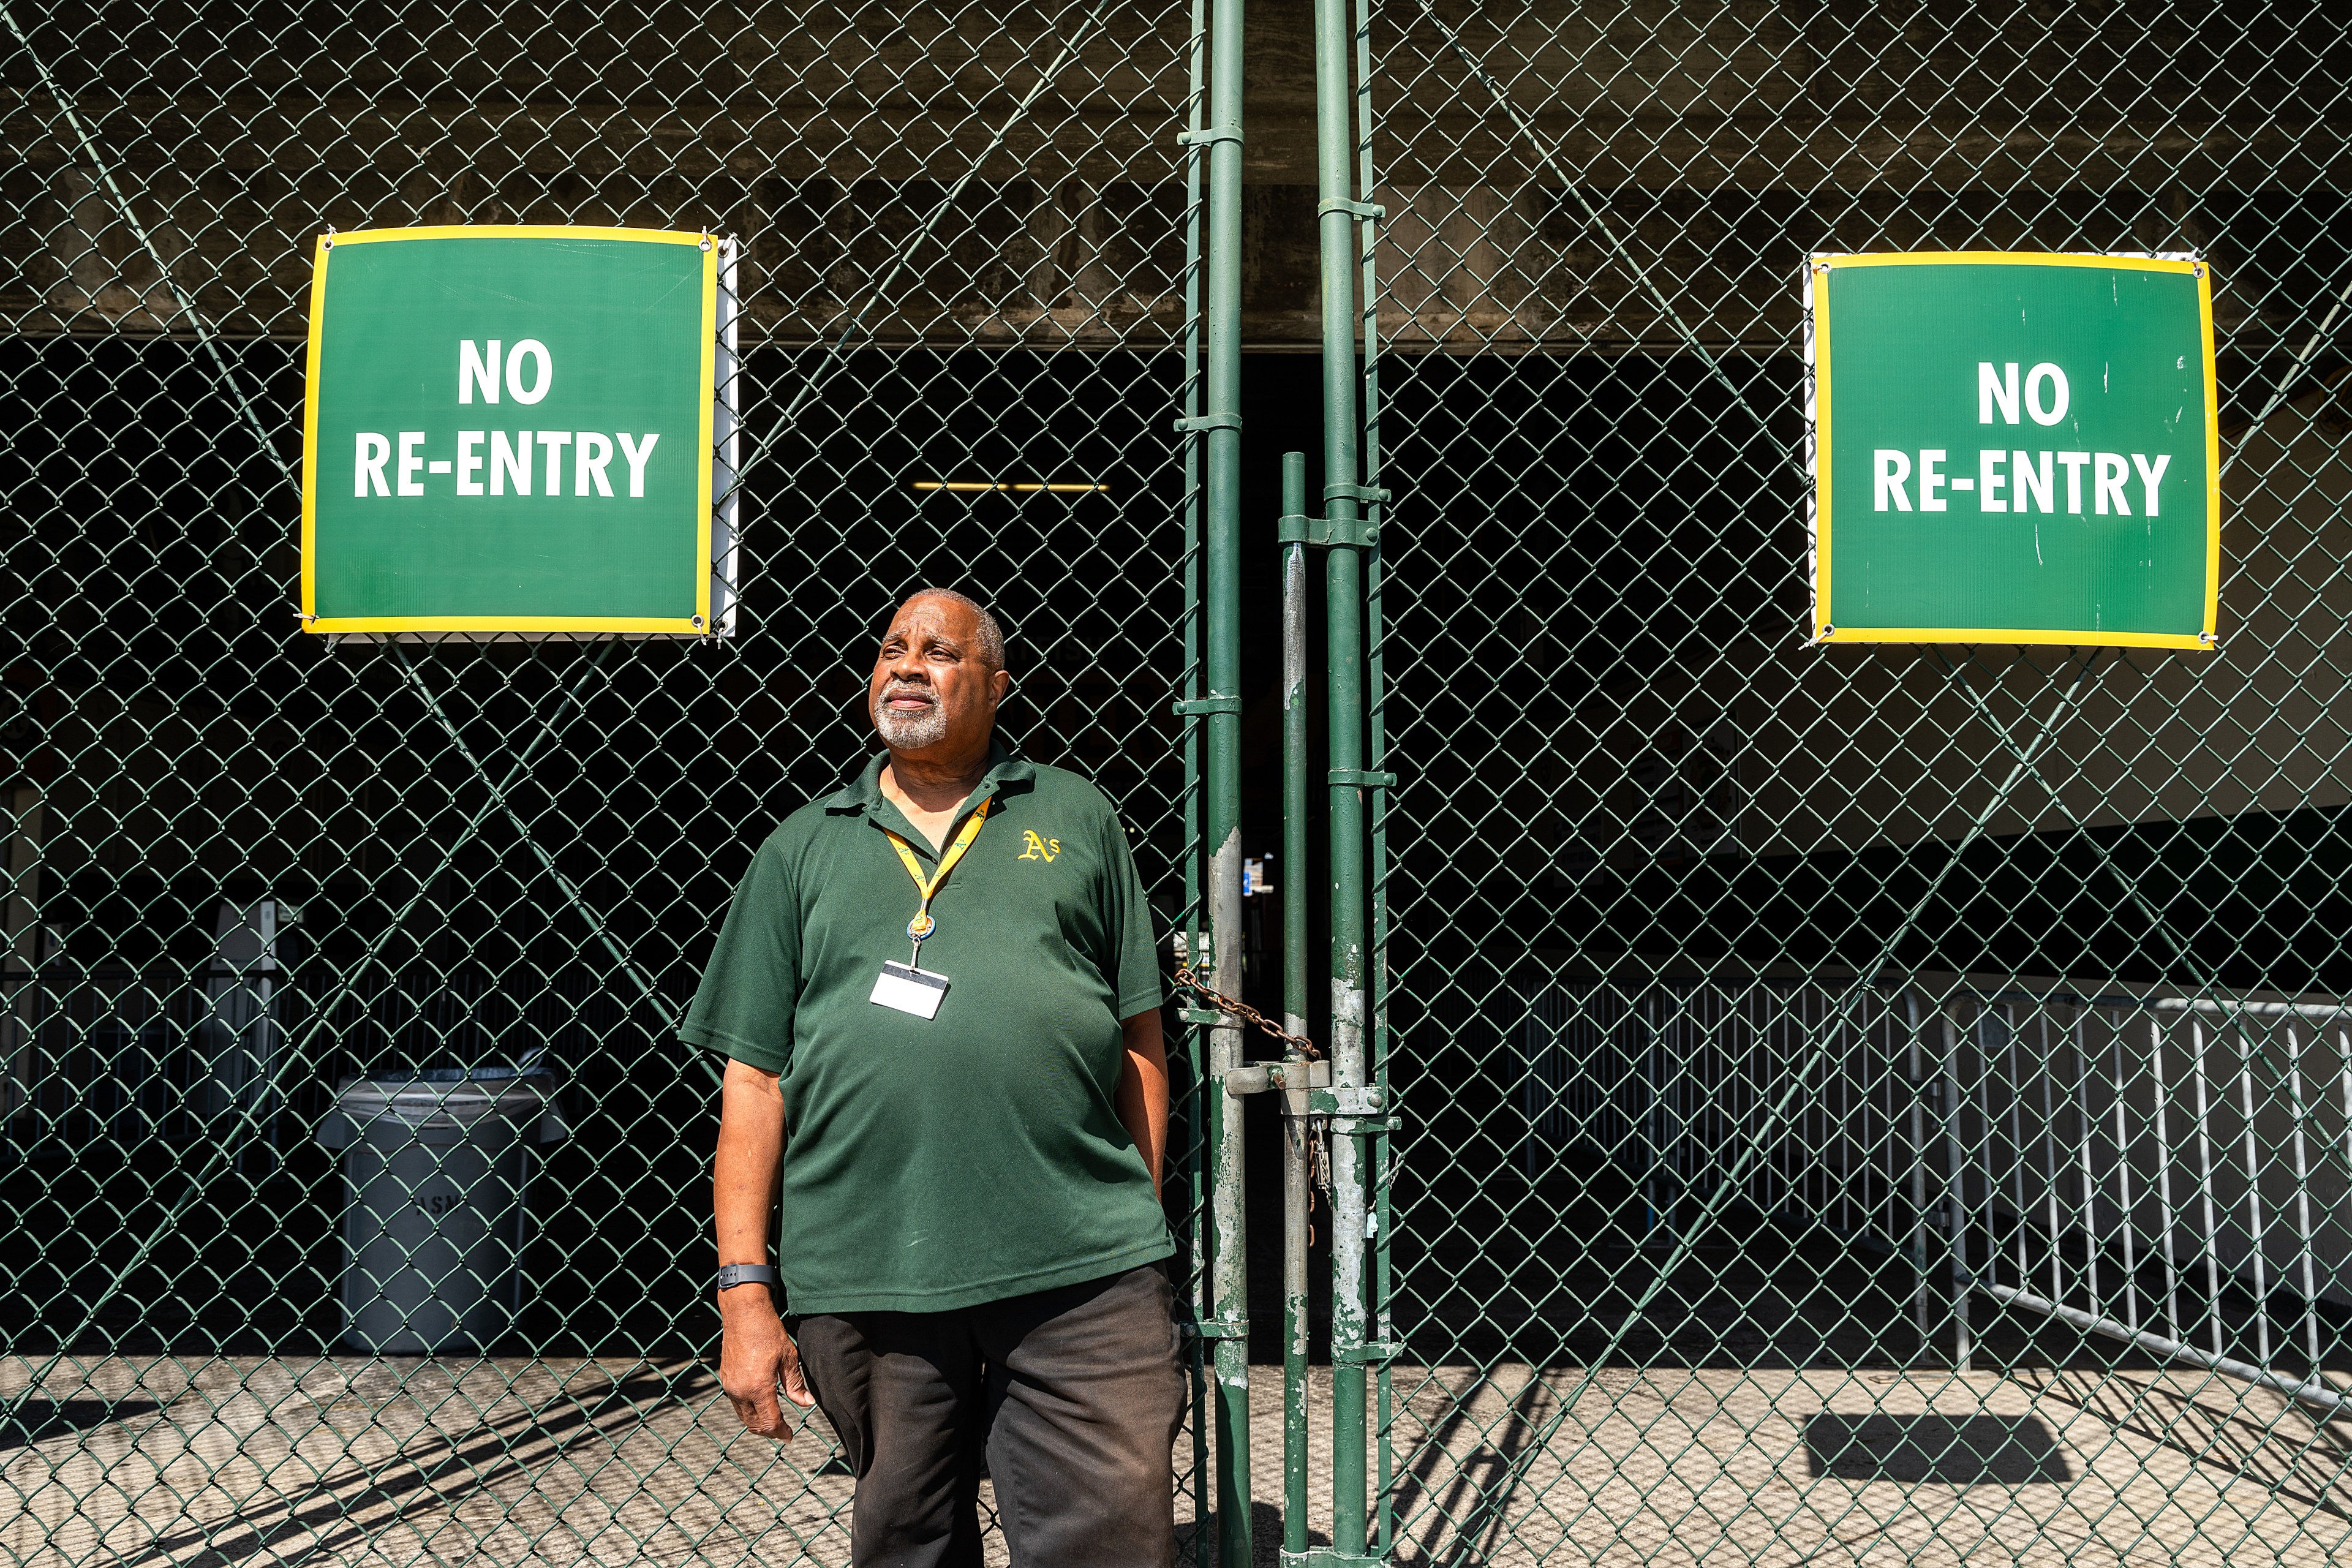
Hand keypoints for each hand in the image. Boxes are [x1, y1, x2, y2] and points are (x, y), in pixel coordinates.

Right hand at [718, 1289, 814, 1438]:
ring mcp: (730, 1386)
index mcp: (759, 1388)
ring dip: (758, 1422)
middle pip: (754, 1425)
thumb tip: (807, 1403)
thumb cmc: (768, 1332)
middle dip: (770, 1431)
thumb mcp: (789, 1358)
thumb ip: (796, 1384)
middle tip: (783, 1431)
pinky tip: (760, 1404)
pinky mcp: (725, 1379)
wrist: (743, 1313)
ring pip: (744, 1417)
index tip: (790, 1436)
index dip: (781, 1432)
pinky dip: (748, 1410)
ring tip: (774, 1420)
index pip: (770, 1422)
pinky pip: (736, 1404)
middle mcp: (740, 1391)